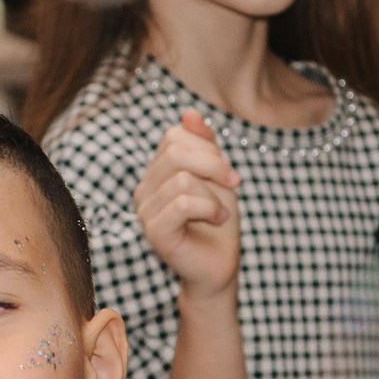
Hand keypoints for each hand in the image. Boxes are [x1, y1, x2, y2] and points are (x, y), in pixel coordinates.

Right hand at [134, 112, 241, 297]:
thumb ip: (204, 145)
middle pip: (177, 152)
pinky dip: (209, 208)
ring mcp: (145, 211)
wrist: (220, 265)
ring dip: (214, 195)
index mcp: (156, 172)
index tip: (229, 174)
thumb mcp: (217, 176)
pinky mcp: (154, 232)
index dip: (208, 148)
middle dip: (214, 165)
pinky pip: (182, 203)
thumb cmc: (218, 221)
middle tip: (234, 184)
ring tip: (220, 212)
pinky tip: (217, 219)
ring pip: (182, 178)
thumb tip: (189, 113)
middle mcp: (144, 188)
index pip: (175, 136)